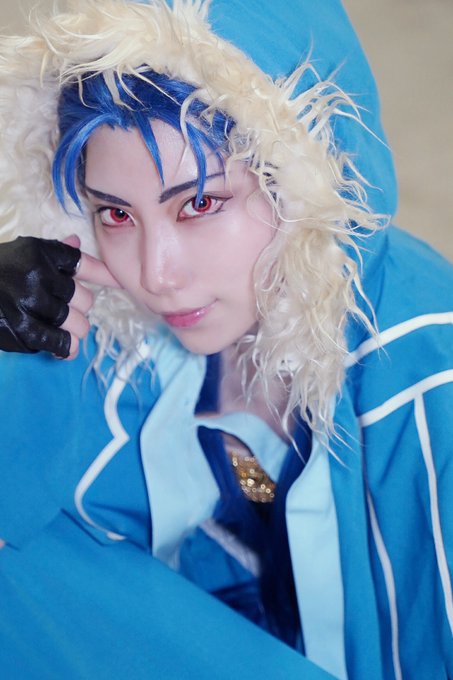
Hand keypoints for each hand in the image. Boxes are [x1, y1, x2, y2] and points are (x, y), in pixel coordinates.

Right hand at [0, 235, 118, 358]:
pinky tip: (65, 348)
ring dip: (75, 329)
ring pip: (79, 324)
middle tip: (64, 309)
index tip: (120, 283)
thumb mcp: (20, 253)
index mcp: (40, 253)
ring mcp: (30, 303)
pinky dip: (67, 348)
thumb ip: (51, 252)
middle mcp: (37, 275)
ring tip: (63, 328)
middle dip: (80, 308)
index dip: (106, 276)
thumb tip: (76, 240)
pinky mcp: (22, 329)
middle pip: (85, 300)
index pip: (84, 264)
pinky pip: (62, 343)